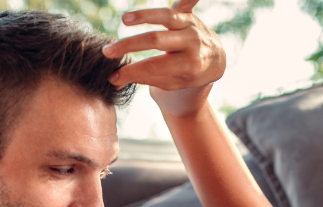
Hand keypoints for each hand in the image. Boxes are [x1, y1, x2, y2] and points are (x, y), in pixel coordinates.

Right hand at [103, 0, 225, 116]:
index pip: (154, 66)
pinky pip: (186, 1)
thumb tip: (115, 80)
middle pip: (156, 40)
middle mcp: (192, 43)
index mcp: (189, 66)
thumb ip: (147, 78)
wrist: (214, 59)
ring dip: (143, 16)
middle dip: (129, 45)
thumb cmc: (188, 74)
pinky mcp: (189, 13)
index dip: (132, 71)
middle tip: (107, 51)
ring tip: (124, 20)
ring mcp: (191, 25)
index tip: (113, 77)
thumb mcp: (172, 82)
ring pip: (164, 17)